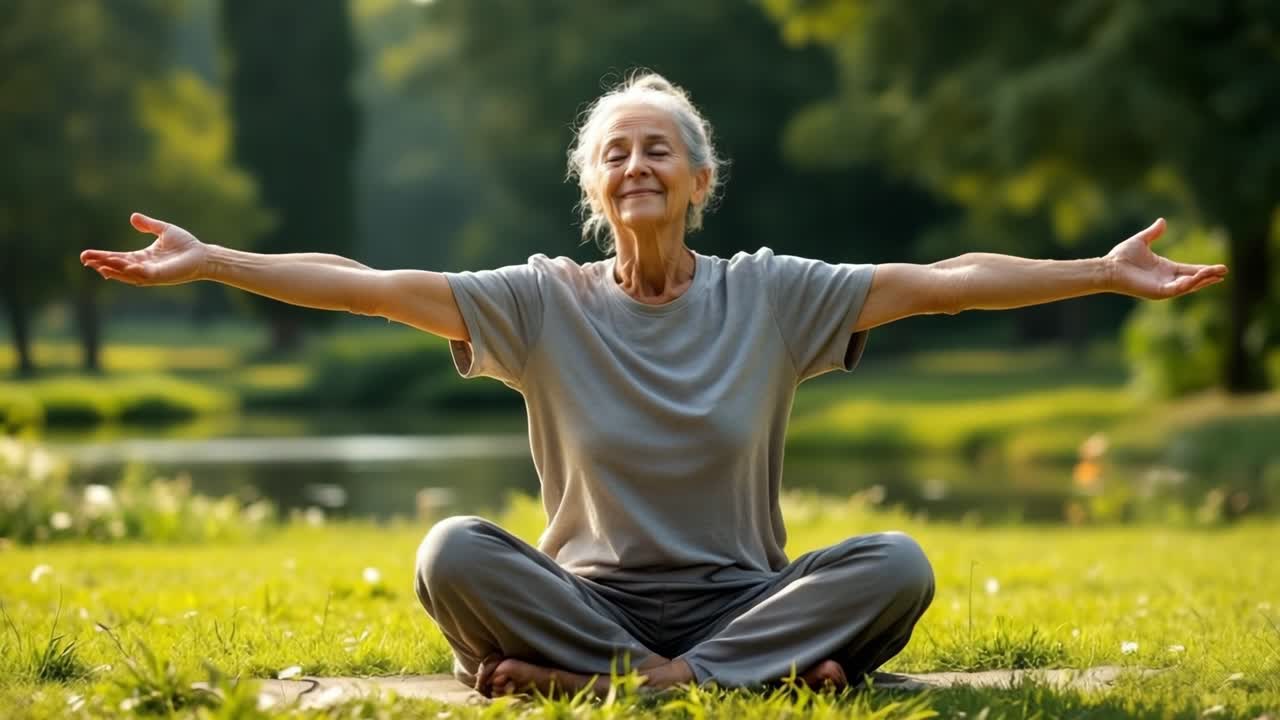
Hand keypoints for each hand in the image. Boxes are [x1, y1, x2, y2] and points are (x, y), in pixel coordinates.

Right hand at [80, 213, 209, 285]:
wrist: (202, 254)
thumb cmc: (185, 244)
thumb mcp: (163, 230)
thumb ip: (148, 225)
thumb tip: (132, 217)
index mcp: (142, 257)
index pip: (117, 257)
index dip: (102, 256)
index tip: (86, 254)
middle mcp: (143, 267)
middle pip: (117, 267)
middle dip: (102, 263)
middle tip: (85, 260)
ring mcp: (151, 273)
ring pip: (126, 273)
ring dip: (112, 269)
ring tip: (97, 265)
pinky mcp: (160, 276)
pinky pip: (142, 275)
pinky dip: (132, 272)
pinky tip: (123, 267)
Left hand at [1104, 219, 1227, 299]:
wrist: (1108, 267)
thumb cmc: (1121, 256)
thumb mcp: (1141, 241)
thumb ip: (1154, 233)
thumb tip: (1162, 221)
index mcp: (1165, 268)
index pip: (1190, 270)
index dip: (1204, 270)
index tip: (1219, 268)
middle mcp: (1166, 279)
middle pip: (1193, 279)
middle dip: (1209, 276)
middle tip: (1224, 272)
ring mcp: (1163, 287)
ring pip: (1188, 285)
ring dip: (1202, 280)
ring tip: (1217, 274)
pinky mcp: (1157, 293)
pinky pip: (1177, 290)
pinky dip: (1188, 284)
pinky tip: (1198, 278)